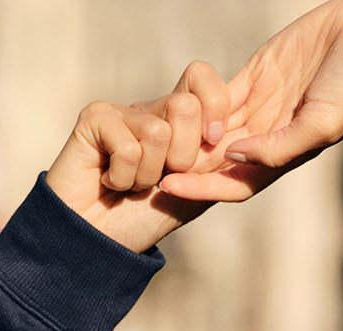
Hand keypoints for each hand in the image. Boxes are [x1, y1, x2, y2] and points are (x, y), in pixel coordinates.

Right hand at [44, 60, 245, 253]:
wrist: (102, 241)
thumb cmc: (148, 218)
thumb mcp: (196, 190)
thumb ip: (220, 162)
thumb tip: (248, 139)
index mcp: (178, 119)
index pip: (201, 77)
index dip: (214, 106)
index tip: (211, 140)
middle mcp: (151, 109)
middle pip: (185, 106)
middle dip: (182, 158)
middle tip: (161, 178)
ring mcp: (122, 111)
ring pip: (158, 132)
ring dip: (148, 176)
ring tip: (133, 184)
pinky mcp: (94, 118)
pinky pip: (128, 148)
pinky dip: (124, 178)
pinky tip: (110, 181)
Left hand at [155, 0, 342, 204]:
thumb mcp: (322, 121)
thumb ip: (280, 145)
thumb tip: (236, 158)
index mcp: (288, 156)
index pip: (238, 183)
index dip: (204, 190)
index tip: (170, 187)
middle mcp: (271, 138)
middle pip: (220, 164)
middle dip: (187, 170)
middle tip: (146, 171)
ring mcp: (262, 108)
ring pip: (215, 132)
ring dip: (186, 140)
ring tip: (151, 143)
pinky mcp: (257, 77)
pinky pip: (219, 97)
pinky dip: (196, 104)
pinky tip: (169, 106)